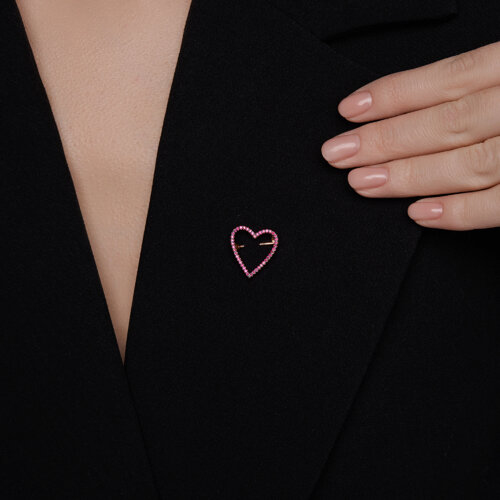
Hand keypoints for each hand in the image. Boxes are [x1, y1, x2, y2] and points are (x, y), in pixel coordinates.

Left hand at [321, 41, 499, 229]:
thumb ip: (480, 87)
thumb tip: (410, 111)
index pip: (450, 78)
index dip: (395, 95)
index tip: (348, 110)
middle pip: (447, 123)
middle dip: (385, 140)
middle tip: (338, 154)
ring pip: (468, 163)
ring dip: (409, 175)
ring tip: (361, 183)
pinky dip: (458, 212)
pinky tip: (416, 213)